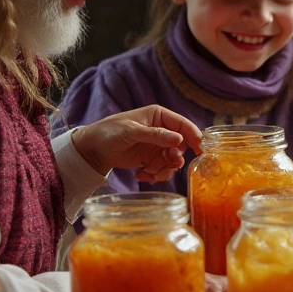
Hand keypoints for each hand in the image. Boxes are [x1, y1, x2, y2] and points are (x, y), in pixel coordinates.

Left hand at [69, 106, 202, 182]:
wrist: (93, 149)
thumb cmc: (109, 133)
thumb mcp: (132, 132)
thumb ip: (156, 135)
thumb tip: (180, 140)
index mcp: (158, 116)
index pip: (183, 124)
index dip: (193, 136)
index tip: (199, 150)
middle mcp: (161, 130)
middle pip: (181, 146)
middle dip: (175, 158)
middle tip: (169, 164)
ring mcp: (157, 146)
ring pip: (172, 161)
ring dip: (163, 170)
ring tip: (147, 172)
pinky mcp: (151, 159)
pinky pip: (162, 170)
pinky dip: (154, 175)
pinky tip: (140, 175)